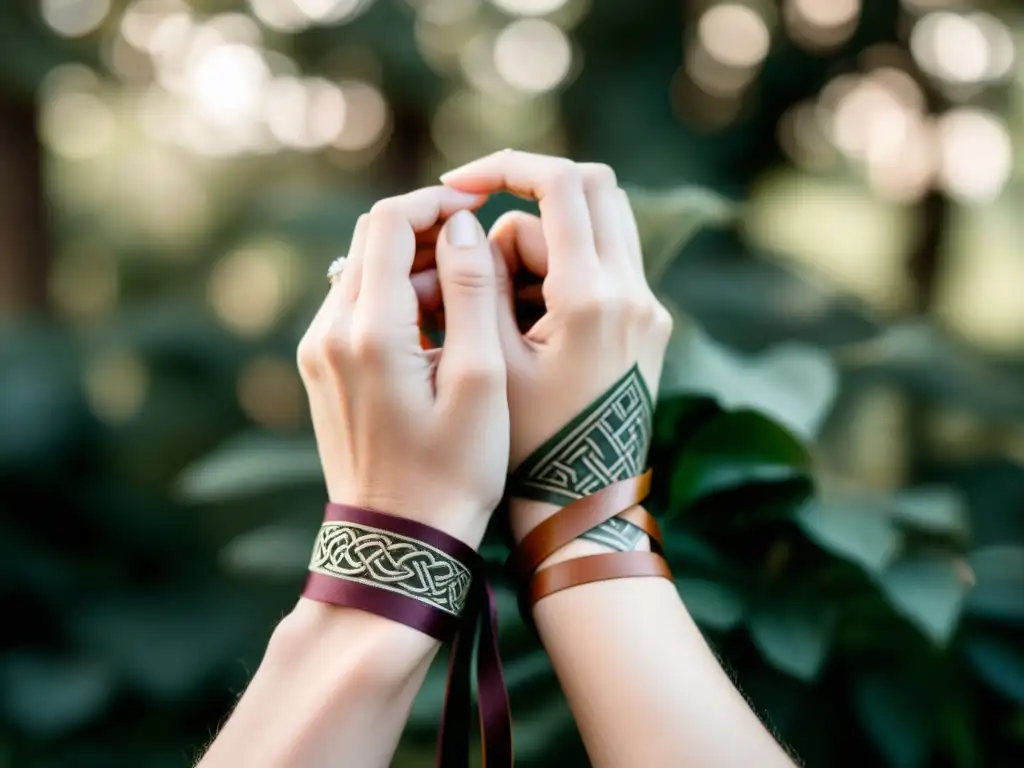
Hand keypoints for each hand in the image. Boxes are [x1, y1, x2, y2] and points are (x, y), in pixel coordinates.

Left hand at [297, 186, 508, 546]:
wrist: (399, 539)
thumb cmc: (453, 471)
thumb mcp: (481, 381)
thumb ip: (472, 292)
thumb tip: (462, 226)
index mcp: (370, 332)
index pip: (389, 222)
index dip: (436, 202)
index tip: (478, 207)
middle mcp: (329, 333)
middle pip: (370, 241)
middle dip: (425, 230)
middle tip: (477, 247)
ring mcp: (317, 352)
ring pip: (361, 272)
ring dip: (411, 266)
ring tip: (465, 297)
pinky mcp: (320, 369)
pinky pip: (353, 307)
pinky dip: (393, 299)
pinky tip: (434, 328)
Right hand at [439, 152, 671, 534]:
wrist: (585, 505)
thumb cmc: (529, 443)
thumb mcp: (490, 360)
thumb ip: (479, 280)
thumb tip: (475, 222)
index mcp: (592, 298)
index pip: (561, 184)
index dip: (506, 167)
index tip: (460, 183)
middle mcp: (634, 293)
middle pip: (593, 187)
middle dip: (530, 196)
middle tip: (483, 236)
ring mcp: (648, 308)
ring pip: (600, 225)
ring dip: (546, 239)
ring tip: (503, 302)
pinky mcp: (649, 325)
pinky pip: (606, 265)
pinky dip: (565, 270)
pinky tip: (530, 322)